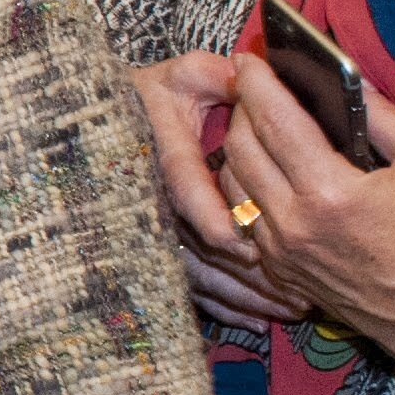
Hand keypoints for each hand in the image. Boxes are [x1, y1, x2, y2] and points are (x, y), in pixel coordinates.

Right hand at [130, 52, 307, 329]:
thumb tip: (247, 76)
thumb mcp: (183, 76)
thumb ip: (214, 74)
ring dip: (240, 294)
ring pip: (193, 271)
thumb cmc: (155, 97)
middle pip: (194, 244)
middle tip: (295, 289)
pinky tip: (255, 320)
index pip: (181, 185)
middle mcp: (150, 194)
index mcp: (159, 146)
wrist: (99, 128)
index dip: (211, 217)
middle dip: (243, 272)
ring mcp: (148, 228)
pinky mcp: (153, 251)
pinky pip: (186, 286)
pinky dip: (222, 306)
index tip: (245, 244)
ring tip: (288, 307)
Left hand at [213, 54, 394, 394]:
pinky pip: (242, 216)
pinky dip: (244, 185)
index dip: (256, 82)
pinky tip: (263, 167)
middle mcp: (294, 222)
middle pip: (240, 147)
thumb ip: (385, 117)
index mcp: (330, 192)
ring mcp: (280, 250)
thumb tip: (348, 77)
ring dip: (236, 147)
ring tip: (256, 123)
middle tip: (253, 86)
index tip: (247, 57)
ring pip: (231, 183)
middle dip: (241, 108)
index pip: (274, 120)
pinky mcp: (278, 269)